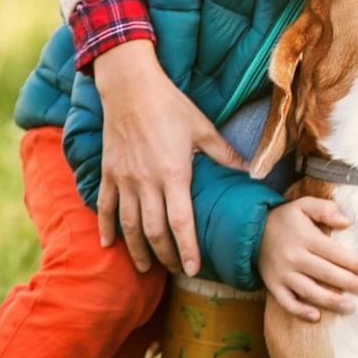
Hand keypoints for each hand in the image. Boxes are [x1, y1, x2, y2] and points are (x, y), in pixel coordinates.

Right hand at [94, 40, 245, 275]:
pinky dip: (105, 228)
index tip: (193, 269)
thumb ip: (225, 154)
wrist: (130, 87)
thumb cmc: (170, 105)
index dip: (187, 249)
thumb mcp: (203, 128)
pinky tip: (108, 245)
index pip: (181, 222)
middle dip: (165, 256)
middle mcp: (147, 182)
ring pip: (128, 225)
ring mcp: (125, 179)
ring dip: (136, 250)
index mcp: (174, 173)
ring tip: (145, 267)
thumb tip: (251, 170)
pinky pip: (105, 207)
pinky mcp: (109, 172)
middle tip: (174, 271)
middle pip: (154, 231)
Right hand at [258, 196, 357, 322]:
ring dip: (331, 301)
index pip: (334, 252)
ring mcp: (283, 274)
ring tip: (351, 307)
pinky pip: (287, 303)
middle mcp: (294, 257)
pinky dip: (300, 312)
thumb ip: (325, 209)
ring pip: (310, 291)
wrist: (250, 231)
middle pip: (326, 274)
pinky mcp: (273, 286)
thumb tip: (346, 222)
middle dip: (350, 284)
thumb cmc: (285, 219)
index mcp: (304, 237)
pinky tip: (316, 317)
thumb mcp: (304, 205)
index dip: (354, 263)